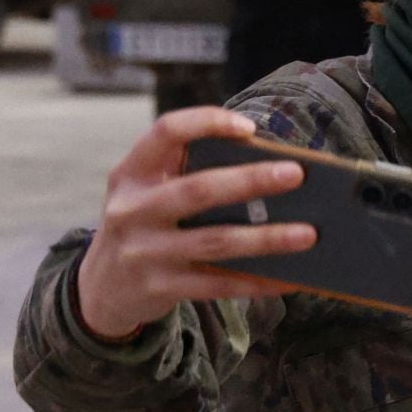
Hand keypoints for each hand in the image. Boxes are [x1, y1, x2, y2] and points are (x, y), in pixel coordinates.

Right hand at [75, 108, 316, 339]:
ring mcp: (144, 252)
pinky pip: (218, 284)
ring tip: (309, 233)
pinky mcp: (160, 288)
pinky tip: (290, 277)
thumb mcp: (146, 191)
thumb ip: (187, 171)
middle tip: (296, 174)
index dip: (206, 122)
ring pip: (216, 242)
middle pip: (198, 190)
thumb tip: (267, 162)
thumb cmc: (144, 224)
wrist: (102, 288)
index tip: (249, 128)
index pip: (165, 132)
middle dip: (251, 180)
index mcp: (131, 173)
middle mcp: (132, 210)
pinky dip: (257, 281)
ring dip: (266, 238)